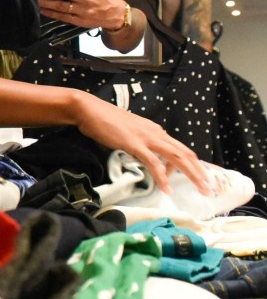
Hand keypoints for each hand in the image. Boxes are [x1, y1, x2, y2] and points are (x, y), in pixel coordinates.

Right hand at [74, 90, 210, 194]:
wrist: (88, 109)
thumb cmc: (104, 120)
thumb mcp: (129, 131)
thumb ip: (140, 141)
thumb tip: (145, 155)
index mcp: (155, 130)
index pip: (180, 148)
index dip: (192, 164)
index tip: (198, 178)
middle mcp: (155, 133)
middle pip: (185, 153)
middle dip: (200, 172)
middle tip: (209, 188)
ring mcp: (146, 137)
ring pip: (176, 157)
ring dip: (191, 174)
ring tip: (200, 189)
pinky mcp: (134, 144)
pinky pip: (153, 162)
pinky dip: (162, 176)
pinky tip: (166, 188)